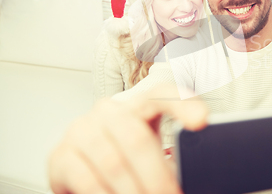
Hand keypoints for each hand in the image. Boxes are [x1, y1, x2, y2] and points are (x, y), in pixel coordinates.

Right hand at [48, 83, 207, 193]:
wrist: (82, 171)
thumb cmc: (126, 160)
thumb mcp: (151, 153)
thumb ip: (172, 158)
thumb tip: (192, 178)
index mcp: (139, 105)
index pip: (163, 95)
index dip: (183, 104)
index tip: (202, 120)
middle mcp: (110, 111)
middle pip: (139, 139)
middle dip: (158, 177)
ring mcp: (83, 130)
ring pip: (114, 163)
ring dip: (134, 192)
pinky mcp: (62, 154)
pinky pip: (87, 180)